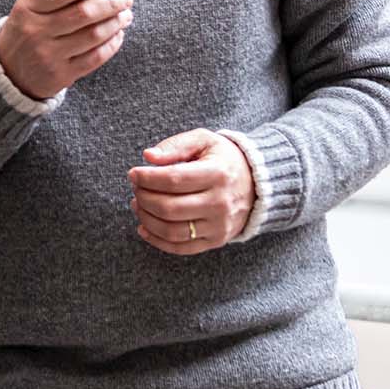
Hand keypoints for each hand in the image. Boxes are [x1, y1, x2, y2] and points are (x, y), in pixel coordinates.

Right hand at [0, 0, 132, 100]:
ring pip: (92, 35)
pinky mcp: (61, 75)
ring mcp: (49, 55)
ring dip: (115, 23)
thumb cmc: (23, 32)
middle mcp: (36, 32)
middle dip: (111, 3)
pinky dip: (111, 45)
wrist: (8, 73)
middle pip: (82, 14)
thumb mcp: (25, 8)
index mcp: (26, 9)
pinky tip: (118, 35)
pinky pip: (94, 58)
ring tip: (125, 15)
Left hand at [127, 129, 254, 254]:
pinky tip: (143, 227)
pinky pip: (181, 248)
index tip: (133, 174)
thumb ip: (176, 145)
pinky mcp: (216, 241)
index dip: (147, 178)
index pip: (173, 179)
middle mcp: (220, 203)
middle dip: (143, 198)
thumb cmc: (222, 159)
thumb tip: (148, 156)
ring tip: (137, 204)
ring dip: (147, 219)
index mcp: (217, 174)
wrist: (256, 184)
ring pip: (172, 231)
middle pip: (169, 207)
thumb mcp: (203, 140)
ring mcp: (219, 225)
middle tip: (135, 188)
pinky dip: (157, 240)